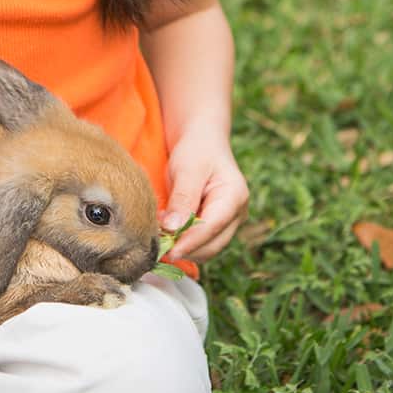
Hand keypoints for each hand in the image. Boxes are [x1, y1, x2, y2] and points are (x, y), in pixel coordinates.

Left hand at [159, 127, 248, 262]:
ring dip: (183, 247)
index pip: (212, 228)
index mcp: (235, 197)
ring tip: (158, 236)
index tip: (167, 251)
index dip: (189, 242)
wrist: (202, 141)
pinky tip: (165, 232)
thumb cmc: (196, 150)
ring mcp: (228, 222)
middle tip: (156, 246)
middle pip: (212, 245)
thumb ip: (182, 198)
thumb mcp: (187, 169)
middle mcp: (236, 214)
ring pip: (206, 249)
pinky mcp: (215, 226)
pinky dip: (183, 242)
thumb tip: (172, 229)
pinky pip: (200, 242)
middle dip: (185, 249)